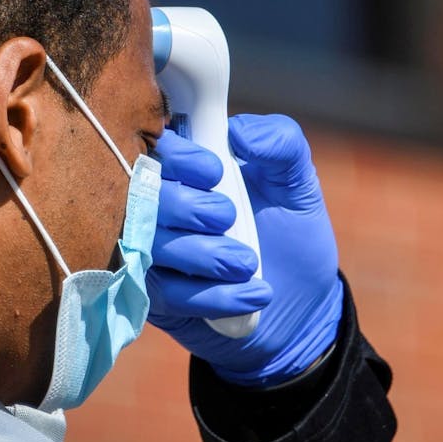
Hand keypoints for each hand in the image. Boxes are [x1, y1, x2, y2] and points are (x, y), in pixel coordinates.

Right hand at [148, 116, 342, 386]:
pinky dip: (213, 295)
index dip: (179, 157)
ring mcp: (152, 255)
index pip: (157, 148)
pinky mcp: (155, 299)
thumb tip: (239, 132)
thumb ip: (282, 144)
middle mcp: (160, 208)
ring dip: (204, 256)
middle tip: (228, 217)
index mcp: (188, 170)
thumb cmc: (290, 237)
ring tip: (248, 263)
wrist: (299, 309)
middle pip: (142, 197)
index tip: (215, 171)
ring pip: (153, 248)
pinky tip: (253, 295)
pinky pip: (168, 295)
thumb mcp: (298, 186)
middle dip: (187, 207)